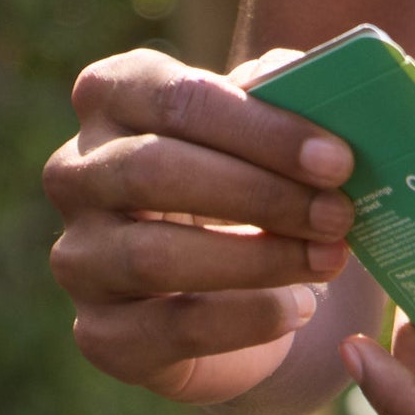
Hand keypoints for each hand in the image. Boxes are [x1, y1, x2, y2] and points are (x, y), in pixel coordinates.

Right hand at [44, 44, 358, 405]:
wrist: (229, 285)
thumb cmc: (248, 180)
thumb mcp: (266, 130)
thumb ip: (284, 95)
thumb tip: (309, 81)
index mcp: (110, 96)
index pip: (173, 97)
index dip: (258, 127)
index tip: (335, 158)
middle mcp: (74, 172)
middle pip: (154, 170)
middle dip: (260, 193)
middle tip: (339, 212)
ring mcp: (78, 257)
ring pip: (154, 256)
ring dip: (258, 259)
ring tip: (330, 258)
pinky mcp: (99, 333)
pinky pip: (168, 327)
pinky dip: (244, 319)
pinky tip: (299, 308)